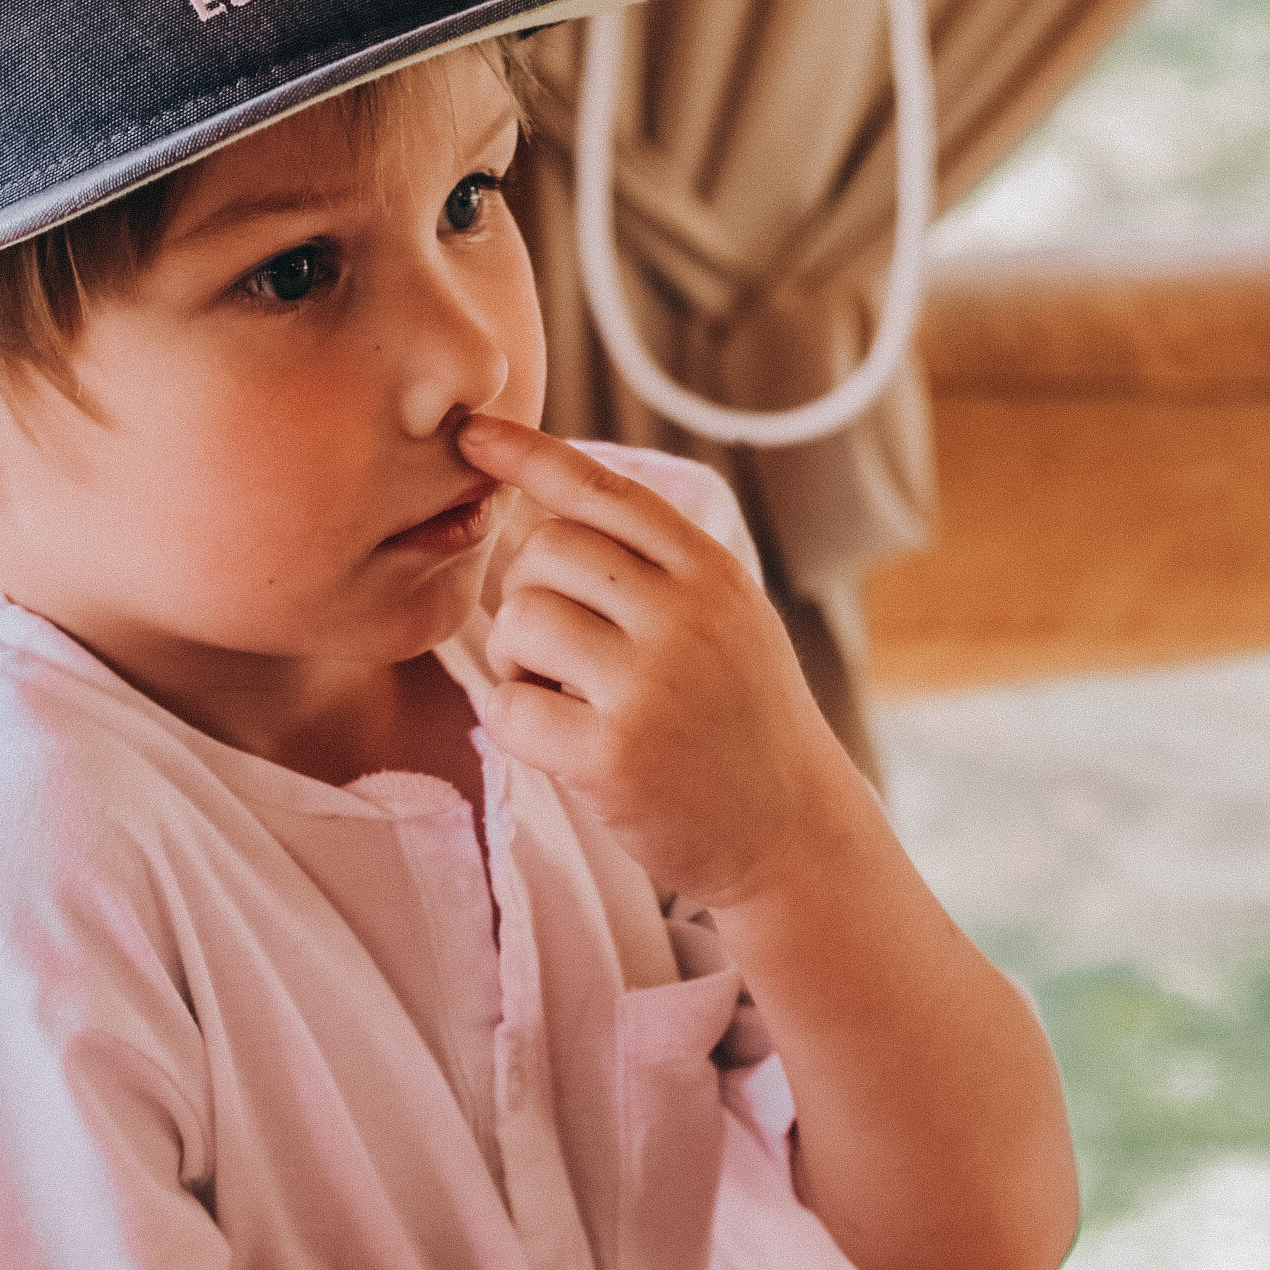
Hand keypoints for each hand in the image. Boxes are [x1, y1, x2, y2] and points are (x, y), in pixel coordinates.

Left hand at [462, 417, 865, 906]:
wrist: (792, 835)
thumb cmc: (740, 724)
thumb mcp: (731, 621)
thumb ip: (660, 568)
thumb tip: (546, 502)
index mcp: (713, 575)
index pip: (608, 493)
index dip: (532, 456)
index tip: (477, 434)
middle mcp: (688, 617)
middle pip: (546, 551)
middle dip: (527, 592)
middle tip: (553, 648)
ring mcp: (652, 686)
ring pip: (520, 620)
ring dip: (515, 657)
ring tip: (555, 692)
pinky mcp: (615, 756)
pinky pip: (509, 705)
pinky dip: (512, 720)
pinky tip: (552, 739)